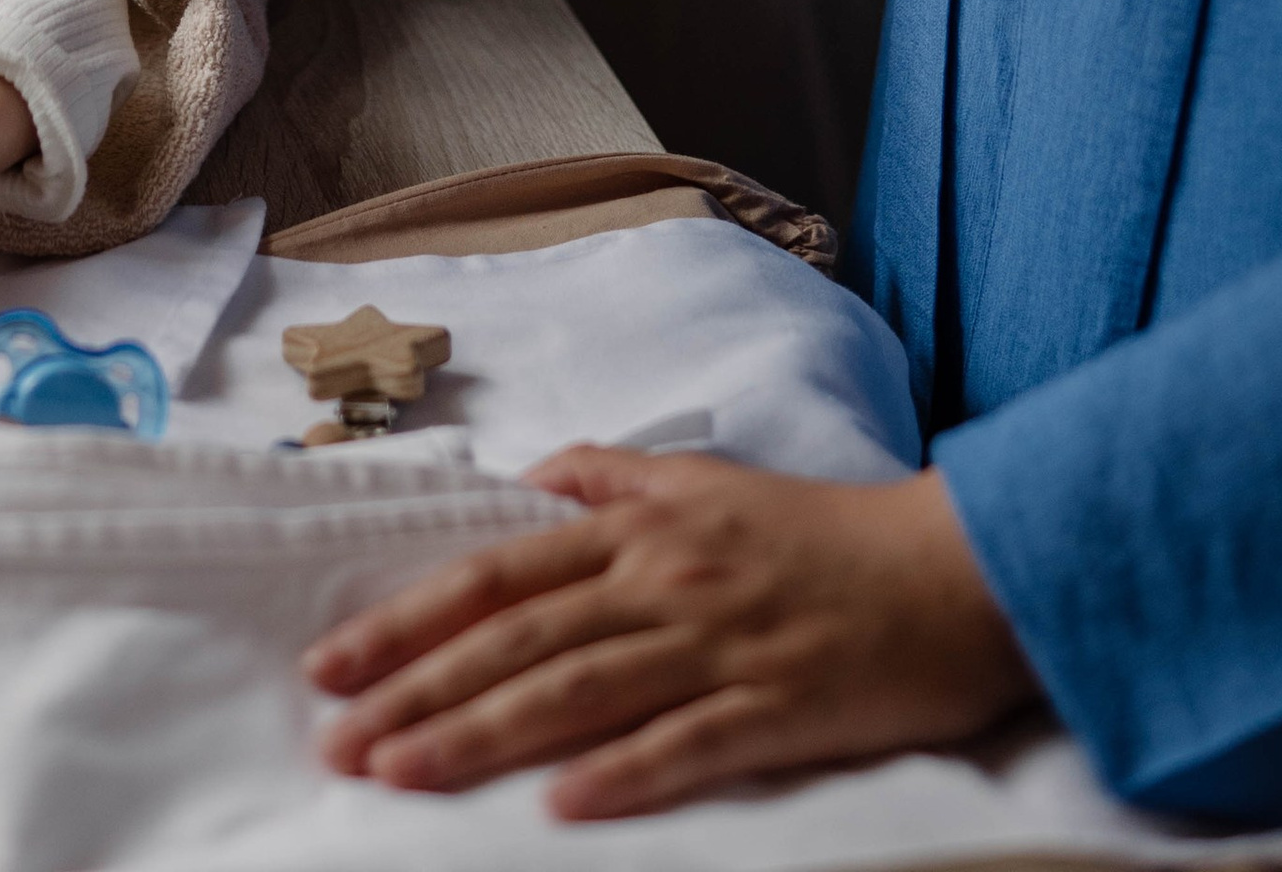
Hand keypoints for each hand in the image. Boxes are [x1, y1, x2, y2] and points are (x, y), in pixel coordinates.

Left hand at [305, 452, 1036, 817]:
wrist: (950, 570)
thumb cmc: (822, 532)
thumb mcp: (706, 481)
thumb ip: (613, 479)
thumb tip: (535, 477)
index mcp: (636, 529)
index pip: (496, 574)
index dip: (408, 619)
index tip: (332, 663)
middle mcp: (660, 581)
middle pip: (517, 639)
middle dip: (417, 690)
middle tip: (338, 741)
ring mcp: (716, 644)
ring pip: (576, 690)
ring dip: (482, 735)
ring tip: (404, 772)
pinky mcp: (776, 706)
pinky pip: (686, 744)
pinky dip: (622, 773)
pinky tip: (559, 804)